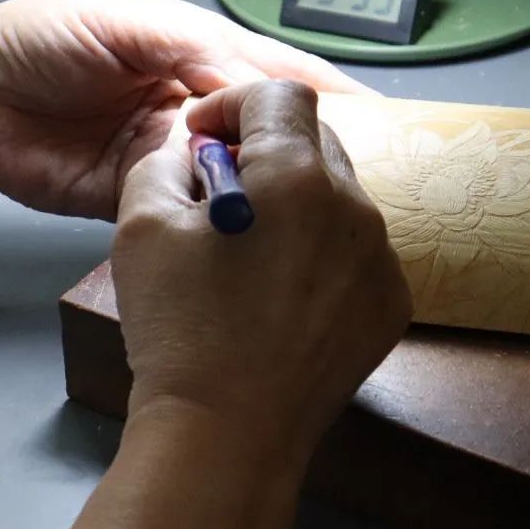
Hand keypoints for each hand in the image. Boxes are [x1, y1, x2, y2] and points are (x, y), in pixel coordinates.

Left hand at [0, 0, 374, 218]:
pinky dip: (219, 222)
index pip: (274, 73)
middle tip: (365, 181)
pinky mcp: (139, 202)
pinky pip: (190, 214)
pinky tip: (260, 234)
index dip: (325, 93)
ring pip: (236, 178)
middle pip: (266, 133)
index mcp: (195, 53)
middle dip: (310, 152)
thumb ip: (194, 49)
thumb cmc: (36, 42)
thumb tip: (256, 88)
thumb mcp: (124, 23)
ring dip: (271, 193)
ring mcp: (168, 158)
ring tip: (328, 214)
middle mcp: (191, 107)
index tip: (384, 118)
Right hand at [112, 80, 411, 473]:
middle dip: (263, 153)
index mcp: (297, 176)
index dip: (232, 103)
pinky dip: (319, 256)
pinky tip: (277, 298)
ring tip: (246, 256)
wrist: (226, 434)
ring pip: (337, 200)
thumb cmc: (179, 328)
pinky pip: (355, 254)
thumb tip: (194, 154)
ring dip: (294, 206)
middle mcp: (356, 207)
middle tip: (217, 197)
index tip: (203, 139)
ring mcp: (381, 260)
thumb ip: (164, 162)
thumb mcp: (139, 226)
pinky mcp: (390, 306)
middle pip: (314, 141)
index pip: (278, 94)